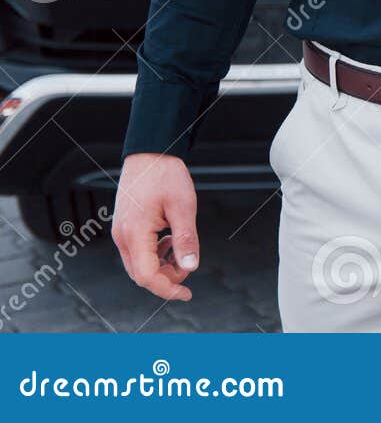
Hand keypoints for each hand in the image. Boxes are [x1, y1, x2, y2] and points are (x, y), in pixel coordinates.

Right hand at [112, 153, 200, 301]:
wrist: (150, 153)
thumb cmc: (165, 175)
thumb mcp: (183, 206)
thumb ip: (186, 239)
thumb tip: (190, 266)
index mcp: (135, 233)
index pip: (147, 276)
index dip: (167, 289)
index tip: (186, 294)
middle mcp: (123, 236)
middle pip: (141, 274)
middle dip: (166, 278)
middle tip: (188, 267)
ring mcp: (122, 232)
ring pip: (139, 265)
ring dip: (161, 266)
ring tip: (180, 249)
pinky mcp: (126, 228)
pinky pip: (138, 252)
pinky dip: (156, 254)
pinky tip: (170, 240)